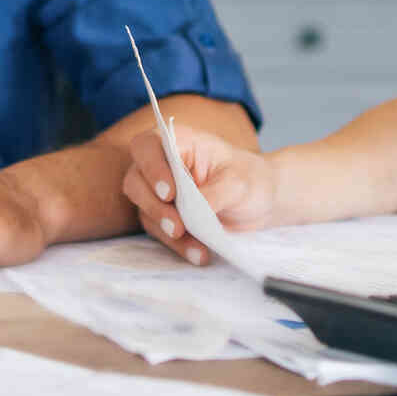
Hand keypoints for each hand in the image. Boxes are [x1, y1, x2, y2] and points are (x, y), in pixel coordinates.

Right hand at [119, 123, 275, 264]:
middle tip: (177, 227)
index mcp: (178, 142)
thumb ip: (214, 193)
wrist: (260, 201)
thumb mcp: (238, 183)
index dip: (152, 168)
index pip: (148, 147)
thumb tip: (192, 214)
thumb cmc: (249, 179)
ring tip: (196, 247)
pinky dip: (178, 245)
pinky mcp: (164, 217)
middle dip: (155, 206)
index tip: (170, 193)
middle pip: (136, 181)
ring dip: (167, 231)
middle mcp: (161, 164)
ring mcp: (158, 192)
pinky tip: (199, 253)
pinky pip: (160, 232)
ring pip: (145, 211)